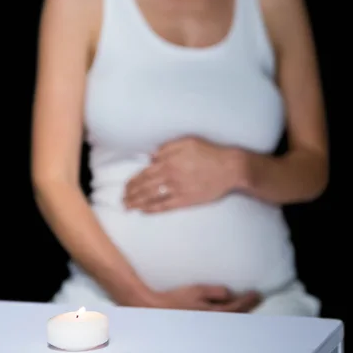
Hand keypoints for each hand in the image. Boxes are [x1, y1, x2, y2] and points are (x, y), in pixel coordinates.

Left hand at [124, 137, 244, 212]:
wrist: (230, 168)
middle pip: (145, 187)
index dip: (133, 182)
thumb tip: (151, 156)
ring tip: (128, 207)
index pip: (144, 173)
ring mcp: (178, 190)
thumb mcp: (188, 141)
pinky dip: (153, 209)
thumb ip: (167, 147)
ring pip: (152, 198)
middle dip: (131, 194)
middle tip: (122, 200)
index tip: (125, 187)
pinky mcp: (187, 200)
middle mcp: (171, 176)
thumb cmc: (210, 152)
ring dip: (138, 203)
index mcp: (169, 162)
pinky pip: (166, 206)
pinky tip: (144, 211)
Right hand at [149, 285, 261, 311]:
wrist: (159, 309)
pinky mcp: (202, 321)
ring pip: (230, 318)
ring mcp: (208, 322)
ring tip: (249, 302)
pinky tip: (231, 308)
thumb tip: (229, 293)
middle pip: (236, 315)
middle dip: (249, 306)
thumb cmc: (177, 299)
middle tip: (258, 297)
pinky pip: (222, 317)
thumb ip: (215, 292)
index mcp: (213, 313)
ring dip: (241, 310)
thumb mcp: (197, 291)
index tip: (257, 293)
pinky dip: (231, 313)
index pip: (237, 307)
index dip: (248, 300)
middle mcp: (213, 321)